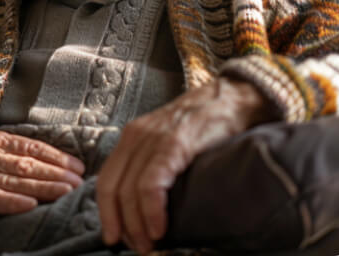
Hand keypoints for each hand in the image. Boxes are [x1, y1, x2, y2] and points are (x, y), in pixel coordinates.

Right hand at [0, 130, 84, 217]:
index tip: (77, 164)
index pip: (30, 146)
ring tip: (66, 191)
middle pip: (27, 162)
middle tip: (79, 180)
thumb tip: (40, 161)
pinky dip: (13, 200)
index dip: (56, 155)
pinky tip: (31, 204)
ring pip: (15, 178)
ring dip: (44, 186)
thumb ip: (4, 153)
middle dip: (57, 172)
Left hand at [96, 77, 275, 254]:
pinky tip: (159, 228)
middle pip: (112, 188)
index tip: (114, 237)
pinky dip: (151, 210)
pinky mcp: (174, 143)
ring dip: (135, 224)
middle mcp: (136, 135)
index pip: (105, 180)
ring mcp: (153, 138)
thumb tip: (140, 207)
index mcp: (131, 137)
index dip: (106, 213)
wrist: (232, 98)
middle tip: (136, 247)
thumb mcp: (167, 141)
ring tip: (148, 245)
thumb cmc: (203, 126)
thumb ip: (152, 164)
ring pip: (129, 189)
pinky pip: (152, 183)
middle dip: (120, 224)